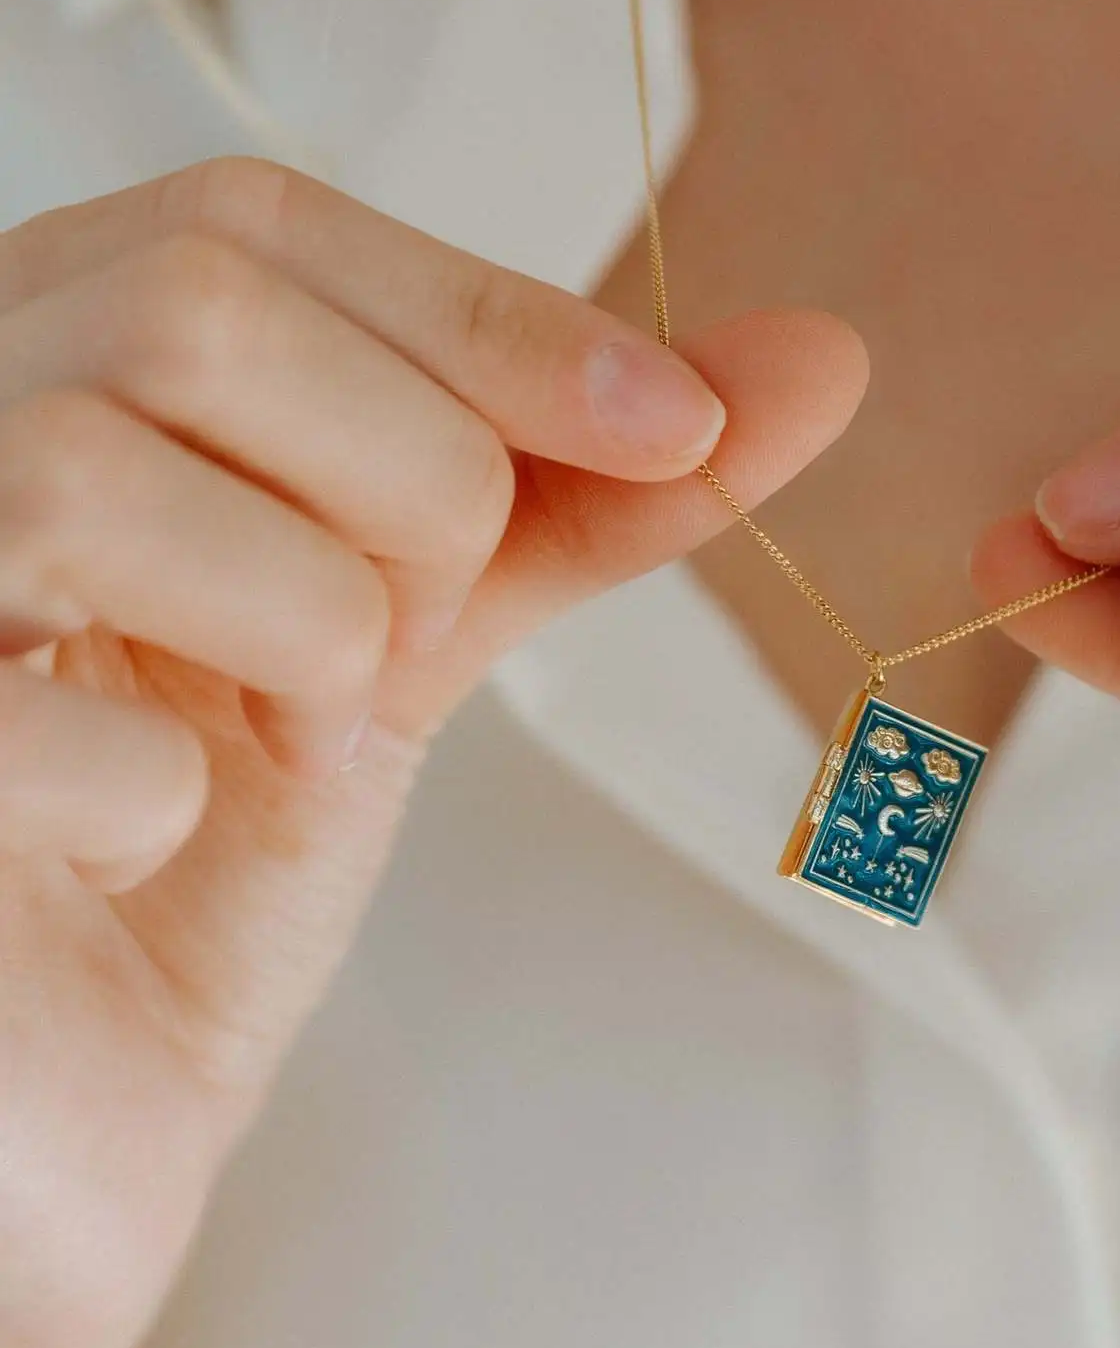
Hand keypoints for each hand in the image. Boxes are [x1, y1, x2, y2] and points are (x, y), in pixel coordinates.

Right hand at [0, 159, 865, 1347]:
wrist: (68, 1120)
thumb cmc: (207, 861)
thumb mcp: (413, 633)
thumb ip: (587, 491)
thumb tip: (814, 362)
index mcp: (43, 357)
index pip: (255, 227)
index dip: (489, 315)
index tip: (678, 421)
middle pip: (199, 311)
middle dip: (407, 478)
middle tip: (412, 634)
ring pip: (96, 473)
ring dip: (303, 628)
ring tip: (284, 731)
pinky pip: (31, 735)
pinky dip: (158, 803)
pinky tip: (133, 847)